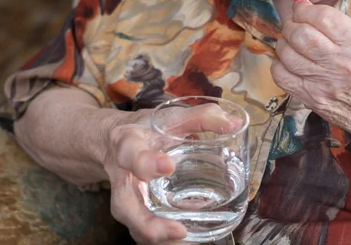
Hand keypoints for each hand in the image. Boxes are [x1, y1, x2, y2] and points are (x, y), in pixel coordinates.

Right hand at [103, 106, 239, 243]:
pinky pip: (142, 230)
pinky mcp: (134, 211)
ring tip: (184, 241)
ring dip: (157, 237)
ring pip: (132, 224)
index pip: (131, 154)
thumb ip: (203, 117)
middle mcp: (122, 176)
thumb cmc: (150, 129)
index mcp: (128, 145)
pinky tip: (185, 240)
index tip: (168, 166)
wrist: (117, 141)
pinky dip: (161, 239)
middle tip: (177, 230)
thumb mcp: (173, 117)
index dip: (146, 163)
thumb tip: (234, 123)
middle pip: (124, 204)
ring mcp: (125, 197)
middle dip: (147, 222)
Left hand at [271, 0, 350, 136]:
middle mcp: (342, 63)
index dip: (306, 9)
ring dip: (284, 41)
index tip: (302, 7)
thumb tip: (305, 6)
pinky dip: (279, 63)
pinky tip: (288, 61)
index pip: (324, 17)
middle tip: (295, 24)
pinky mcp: (312, 98)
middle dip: (292, 23)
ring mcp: (324, 83)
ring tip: (291, 41)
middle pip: (301, 34)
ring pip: (287, 53)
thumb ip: (342, 26)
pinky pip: (281, 76)